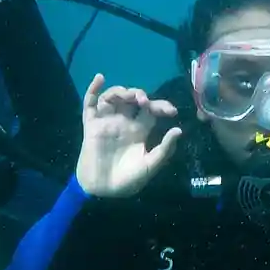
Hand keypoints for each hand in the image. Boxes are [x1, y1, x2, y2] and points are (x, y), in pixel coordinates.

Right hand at [76, 75, 181, 198]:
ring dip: (121, 91)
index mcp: (139, 130)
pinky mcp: (92, 125)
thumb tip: (178, 130)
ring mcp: (107, 122)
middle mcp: (123, 122)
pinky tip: (100, 78)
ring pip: (113, 97)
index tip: (171, 111)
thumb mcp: (151, 166)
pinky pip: (90, 104)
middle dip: (140, 95)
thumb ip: (164, 149)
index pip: (150, 110)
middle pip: (132, 99)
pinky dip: (94, 89)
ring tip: (129, 96)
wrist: (103, 191)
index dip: (160, 106)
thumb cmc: (128, 180)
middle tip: (145, 102)